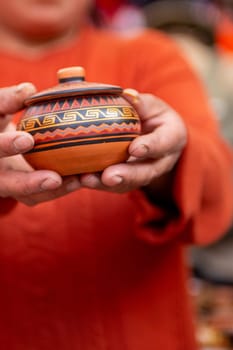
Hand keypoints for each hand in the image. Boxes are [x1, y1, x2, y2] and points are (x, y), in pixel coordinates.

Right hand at [0, 83, 80, 205]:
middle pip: (9, 185)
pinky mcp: (25, 193)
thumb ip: (7, 100)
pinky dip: (61, 189)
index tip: (27, 140)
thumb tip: (29, 90)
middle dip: (30, 184)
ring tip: (77, 181)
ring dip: (53, 191)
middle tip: (54, 179)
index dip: (6, 147)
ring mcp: (9, 187)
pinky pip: (42, 195)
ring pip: (28, 196)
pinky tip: (80, 179)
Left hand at [79, 89, 187, 196]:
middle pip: (146, 173)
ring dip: (108, 184)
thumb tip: (128, 95)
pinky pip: (115, 185)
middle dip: (127, 176)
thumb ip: (141, 103)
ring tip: (88, 180)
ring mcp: (145, 173)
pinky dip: (98, 184)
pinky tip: (81, 179)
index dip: (150, 147)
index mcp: (172, 137)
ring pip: (129, 183)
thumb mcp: (152, 105)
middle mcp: (162, 161)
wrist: (156, 136)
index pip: (164, 143)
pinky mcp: (129, 180)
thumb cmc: (153, 116)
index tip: (134, 149)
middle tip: (109, 176)